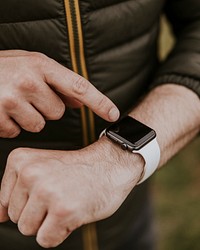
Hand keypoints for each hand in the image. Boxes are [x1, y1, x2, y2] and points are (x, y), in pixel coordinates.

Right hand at [0, 50, 118, 137]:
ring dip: (30, 117)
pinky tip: (3, 111)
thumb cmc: (3, 68)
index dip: (99, 102)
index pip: (78, 86)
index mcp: (40, 64)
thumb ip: (57, 82)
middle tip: (28, 96)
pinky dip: (13, 125)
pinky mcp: (0, 118)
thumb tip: (79, 101)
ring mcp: (12, 100)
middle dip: (46, 107)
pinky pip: (19, 131)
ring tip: (13, 102)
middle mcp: (28, 81)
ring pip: (40, 124)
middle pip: (58, 111)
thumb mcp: (30, 65)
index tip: (113, 115)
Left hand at [0, 137, 142, 247]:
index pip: (4, 201)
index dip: (28, 202)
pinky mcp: (62, 210)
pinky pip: (46, 239)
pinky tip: (73, 212)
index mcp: (21, 160)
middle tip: (59, 194)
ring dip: (48, 222)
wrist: (108, 166)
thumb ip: (16, 191)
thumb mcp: (42, 167)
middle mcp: (31, 174)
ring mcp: (46, 192)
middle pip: (16, 217)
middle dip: (38, 213)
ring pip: (28, 229)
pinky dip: (60, 232)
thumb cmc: (77, 169)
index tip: (45, 192)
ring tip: (66, 201)